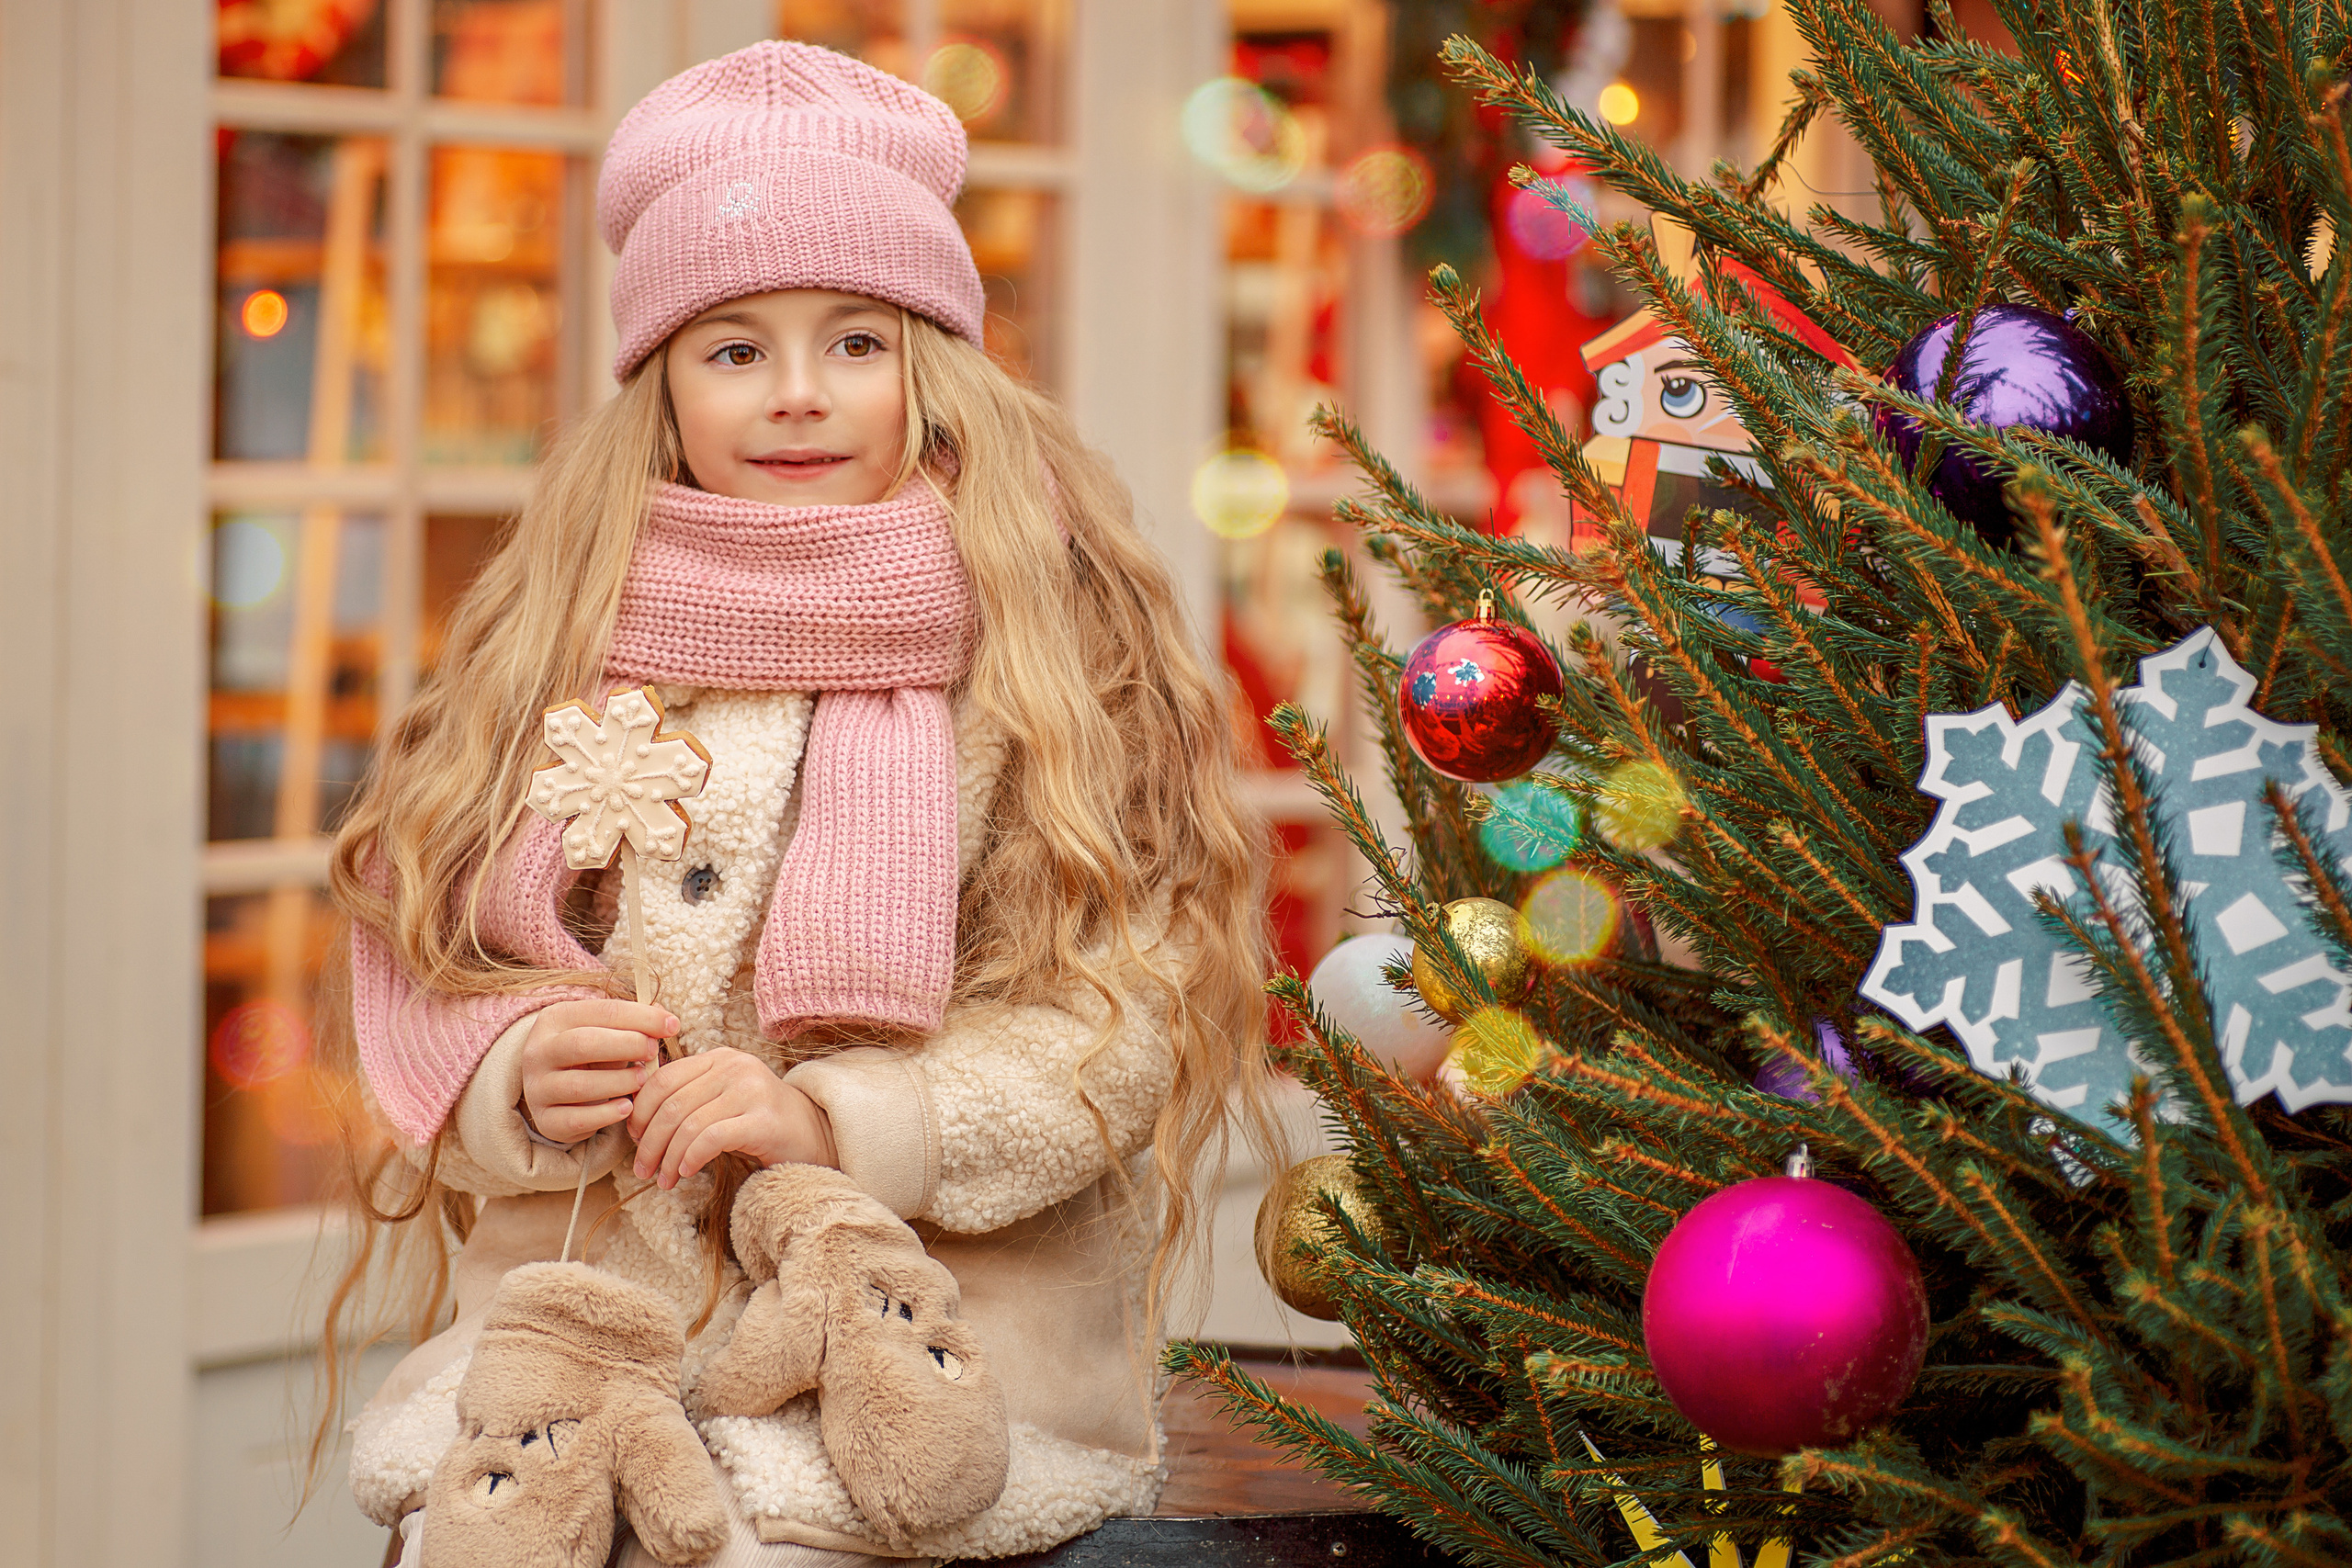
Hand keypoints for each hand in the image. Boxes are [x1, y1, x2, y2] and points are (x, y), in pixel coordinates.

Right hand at [518, 998, 676, 1144]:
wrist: (557, 1092)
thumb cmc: (592, 1055)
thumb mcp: (608, 1033)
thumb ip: (635, 1026)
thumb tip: (668, 1022)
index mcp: (556, 1019)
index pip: (601, 1011)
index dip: (641, 1017)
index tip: (672, 1026)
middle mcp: (538, 1051)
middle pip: (582, 1044)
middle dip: (626, 1046)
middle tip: (652, 1051)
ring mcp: (538, 1088)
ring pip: (579, 1085)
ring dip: (619, 1082)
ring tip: (641, 1079)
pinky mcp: (545, 1120)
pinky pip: (576, 1119)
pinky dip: (606, 1114)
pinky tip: (627, 1107)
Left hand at [628, 1047, 837, 1188]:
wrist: (815, 1135)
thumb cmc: (760, 1121)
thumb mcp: (723, 1097)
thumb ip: (689, 1096)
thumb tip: (635, 1118)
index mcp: (720, 1057)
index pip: (662, 1078)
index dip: (640, 1112)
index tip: (634, 1139)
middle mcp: (735, 1067)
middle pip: (671, 1105)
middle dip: (649, 1143)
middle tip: (642, 1169)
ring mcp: (751, 1091)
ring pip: (687, 1125)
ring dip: (667, 1158)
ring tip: (663, 1180)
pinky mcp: (763, 1120)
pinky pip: (711, 1139)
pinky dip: (691, 1158)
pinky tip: (686, 1173)